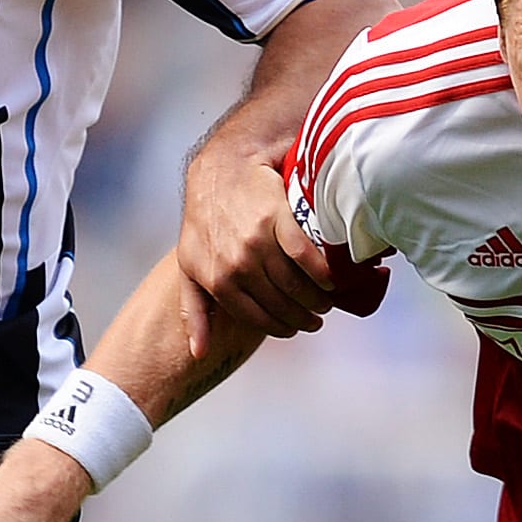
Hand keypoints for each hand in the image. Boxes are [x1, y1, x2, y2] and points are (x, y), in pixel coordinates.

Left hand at [177, 153, 337, 352]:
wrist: (223, 169)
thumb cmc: (205, 221)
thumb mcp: (189, 267)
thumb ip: (193, 310)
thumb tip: (198, 352)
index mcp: (216, 280)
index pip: (257, 318)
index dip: (280, 328)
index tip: (295, 329)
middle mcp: (236, 264)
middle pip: (280, 304)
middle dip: (303, 318)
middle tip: (316, 319)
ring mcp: (257, 241)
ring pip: (295, 284)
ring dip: (316, 299)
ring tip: (326, 302)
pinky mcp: (277, 218)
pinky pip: (306, 256)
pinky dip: (322, 272)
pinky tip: (331, 279)